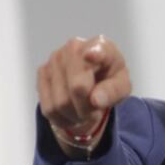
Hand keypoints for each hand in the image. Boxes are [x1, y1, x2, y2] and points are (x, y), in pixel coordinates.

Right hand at [37, 35, 131, 155]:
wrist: (93, 77)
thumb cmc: (110, 79)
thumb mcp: (122, 87)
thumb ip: (113, 91)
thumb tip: (96, 100)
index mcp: (100, 46)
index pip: (96, 51)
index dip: (93, 54)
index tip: (91, 56)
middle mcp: (73, 47)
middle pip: (77, 88)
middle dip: (87, 109)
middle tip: (94, 113)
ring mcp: (54, 58)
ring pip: (60, 103)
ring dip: (74, 116)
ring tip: (83, 112)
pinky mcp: (42, 71)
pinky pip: (48, 107)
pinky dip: (61, 119)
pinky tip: (70, 113)